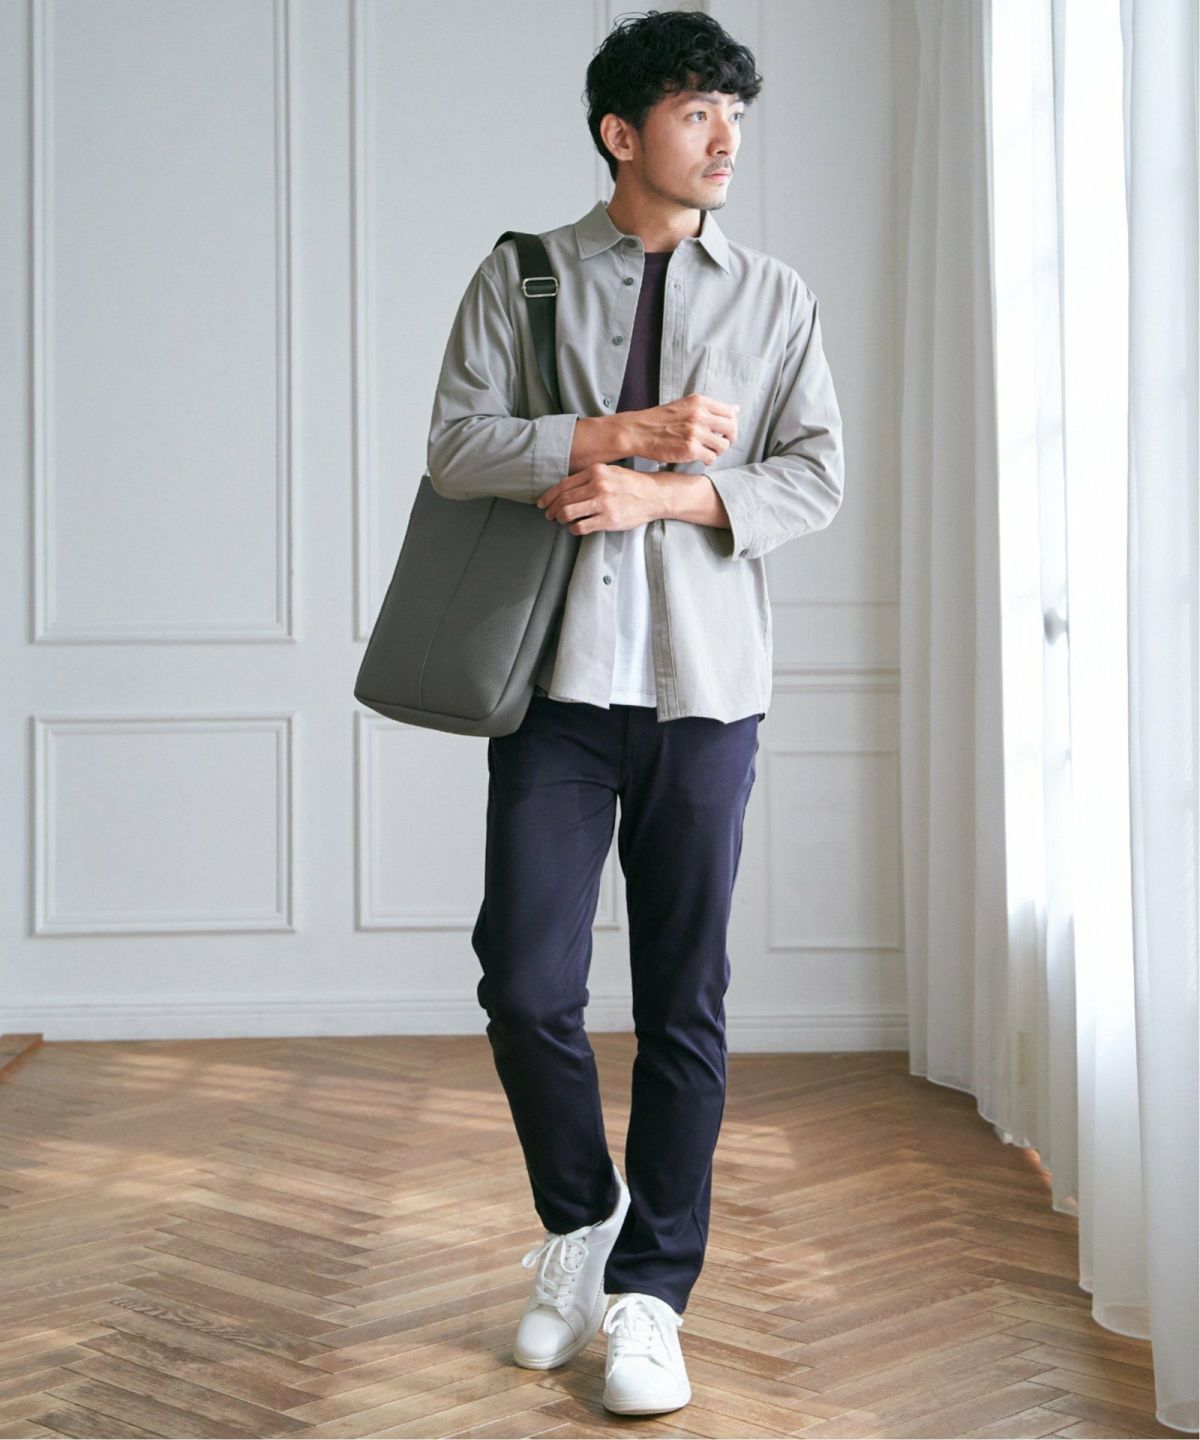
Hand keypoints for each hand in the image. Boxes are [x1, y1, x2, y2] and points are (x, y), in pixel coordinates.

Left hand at [537, 463, 663, 534]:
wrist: (654, 495)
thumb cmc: (632, 484)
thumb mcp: (610, 472)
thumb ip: (589, 478)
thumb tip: (567, 489)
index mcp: (595, 472)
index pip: (564, 485)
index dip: (549, 495)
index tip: (543, 502)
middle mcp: (597, 486)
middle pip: (563, 499)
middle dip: (552, 509)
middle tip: (549, 515)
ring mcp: (603, 503)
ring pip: (568, 512)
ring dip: (560, 519)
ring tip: (560, 521)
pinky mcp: (608, 519)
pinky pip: (582, 526)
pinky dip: (573, 529)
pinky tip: (574, 528)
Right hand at [623, 393, 739, 464]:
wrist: (639, 431)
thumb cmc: (661, 419)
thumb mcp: (686, 405)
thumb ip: (709, 408)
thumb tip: (736, 409)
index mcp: (699, 402)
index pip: (730, 412)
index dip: (731, 424)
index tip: (724, 430)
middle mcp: (700, 415)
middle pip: (731, 429)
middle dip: (730, 438)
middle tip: (720, 443)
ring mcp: (695, 433)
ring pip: (723, 446)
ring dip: (718, 451)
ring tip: (707, 450)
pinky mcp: (690, 449)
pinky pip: (711, 458)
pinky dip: (708, 460)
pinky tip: (699, 457)